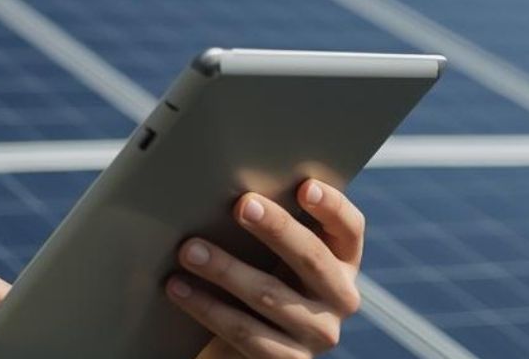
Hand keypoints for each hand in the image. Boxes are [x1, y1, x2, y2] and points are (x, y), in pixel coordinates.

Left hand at [164, 178, 365, 357]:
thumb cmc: (253, 278)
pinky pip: (246, 333)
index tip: (306, 186)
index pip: (349, 229)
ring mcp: (319, 334)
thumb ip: (266, 225)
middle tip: (240, 205)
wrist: (238, 346)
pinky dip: (208, 308)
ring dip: (226, 270)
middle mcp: (339, 298)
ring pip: (271, 297)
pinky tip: (179, 288)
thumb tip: (230, 187)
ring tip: (189, 250)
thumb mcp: (269, 252)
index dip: (332, 207)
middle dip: (276, 229)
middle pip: (312, 258)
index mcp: (341, 261)